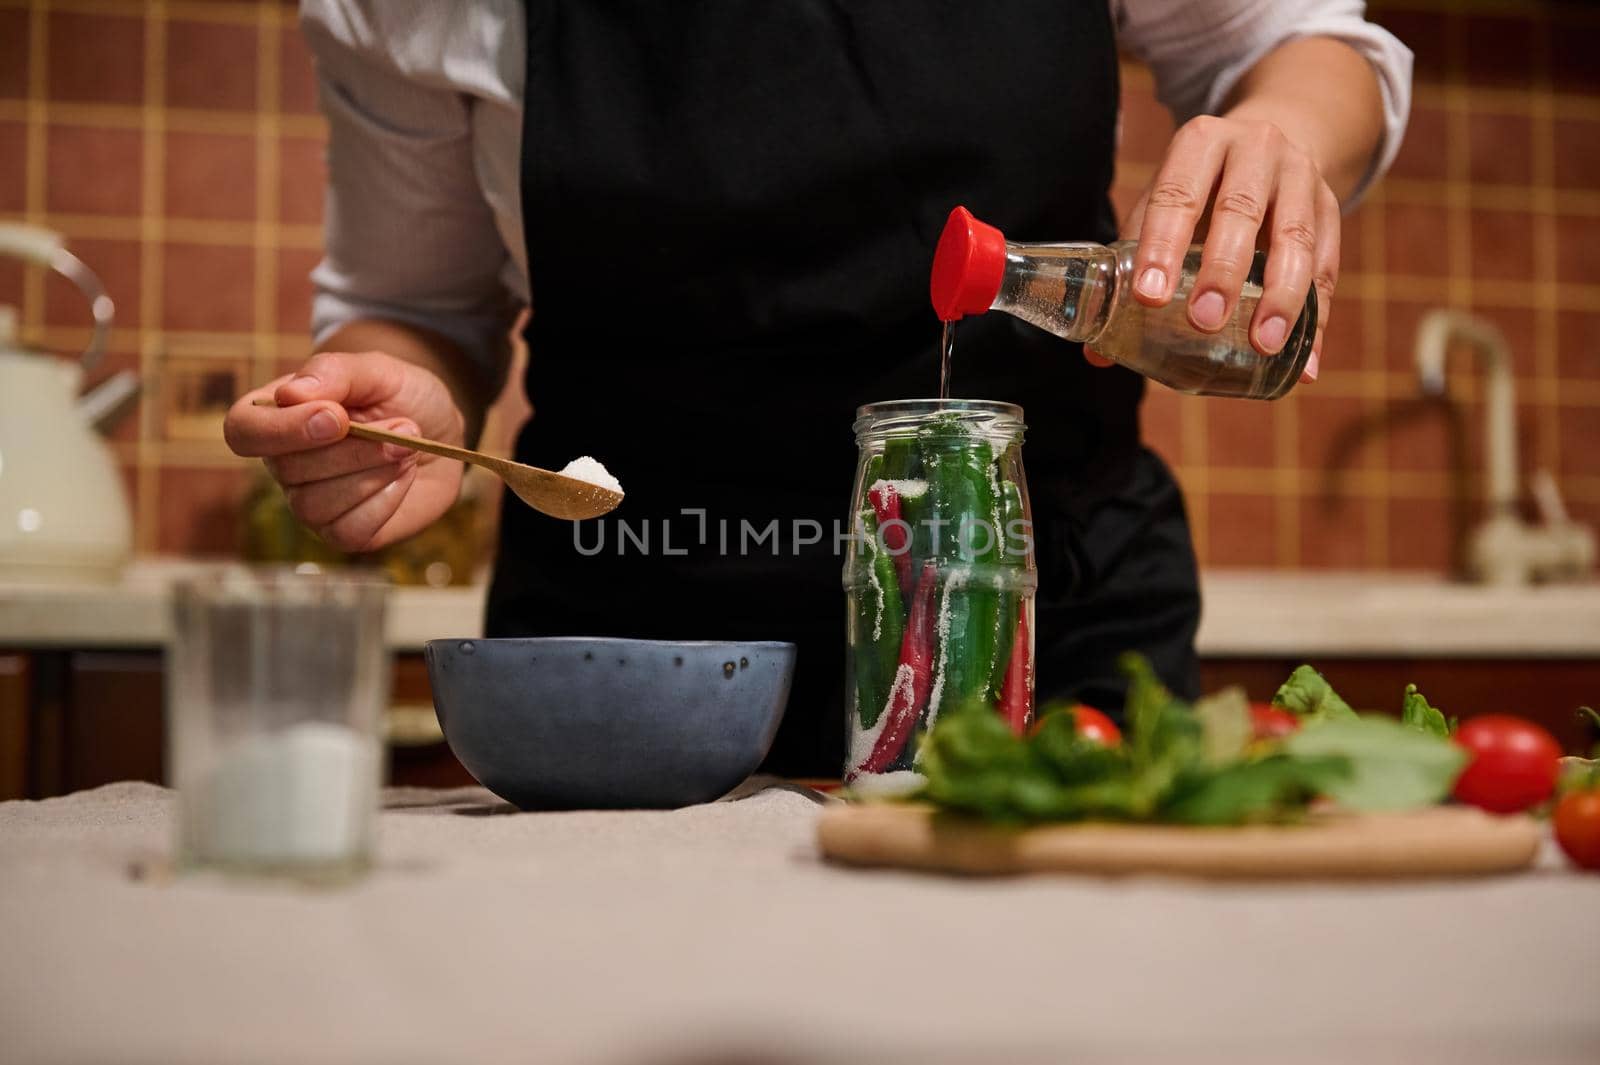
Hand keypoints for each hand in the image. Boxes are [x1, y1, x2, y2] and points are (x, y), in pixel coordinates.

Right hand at [224, 351, 466, 550]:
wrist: (441, 432)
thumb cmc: (401, 397)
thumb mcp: (376, 369)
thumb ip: (334, 371)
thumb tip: (291, 393)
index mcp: (275, 415)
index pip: (243, 430)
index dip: (283, 430)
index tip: (338, 417)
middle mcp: (284, 464)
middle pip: (289, 470)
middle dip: (355, 450)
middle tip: (404, 427)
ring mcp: (310, 503)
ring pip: (315, 505)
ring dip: (372, 473)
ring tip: (406, 447)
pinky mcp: (343, 532)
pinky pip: (349, 531)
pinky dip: (385, 501)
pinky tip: (403, 476)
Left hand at [1092, 115, 1339, 378]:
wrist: (1269, 141)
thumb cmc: (1200, 187)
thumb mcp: (1162, 203)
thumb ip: (1131, 266)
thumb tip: (1099, 355)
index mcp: (1200, 144)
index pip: (1177, 194)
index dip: (1162, 244)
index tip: (1150, 296)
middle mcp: (1255, 149)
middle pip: (1240, 210)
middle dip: (1223, 270)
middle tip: (1205, 321)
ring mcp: (1300, 175)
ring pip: (1295, 236)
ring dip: (1281, 297)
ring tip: (1263, 345)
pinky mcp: (1331, 206)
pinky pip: (1328, 266)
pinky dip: (1316, 317)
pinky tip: (1304, 362)